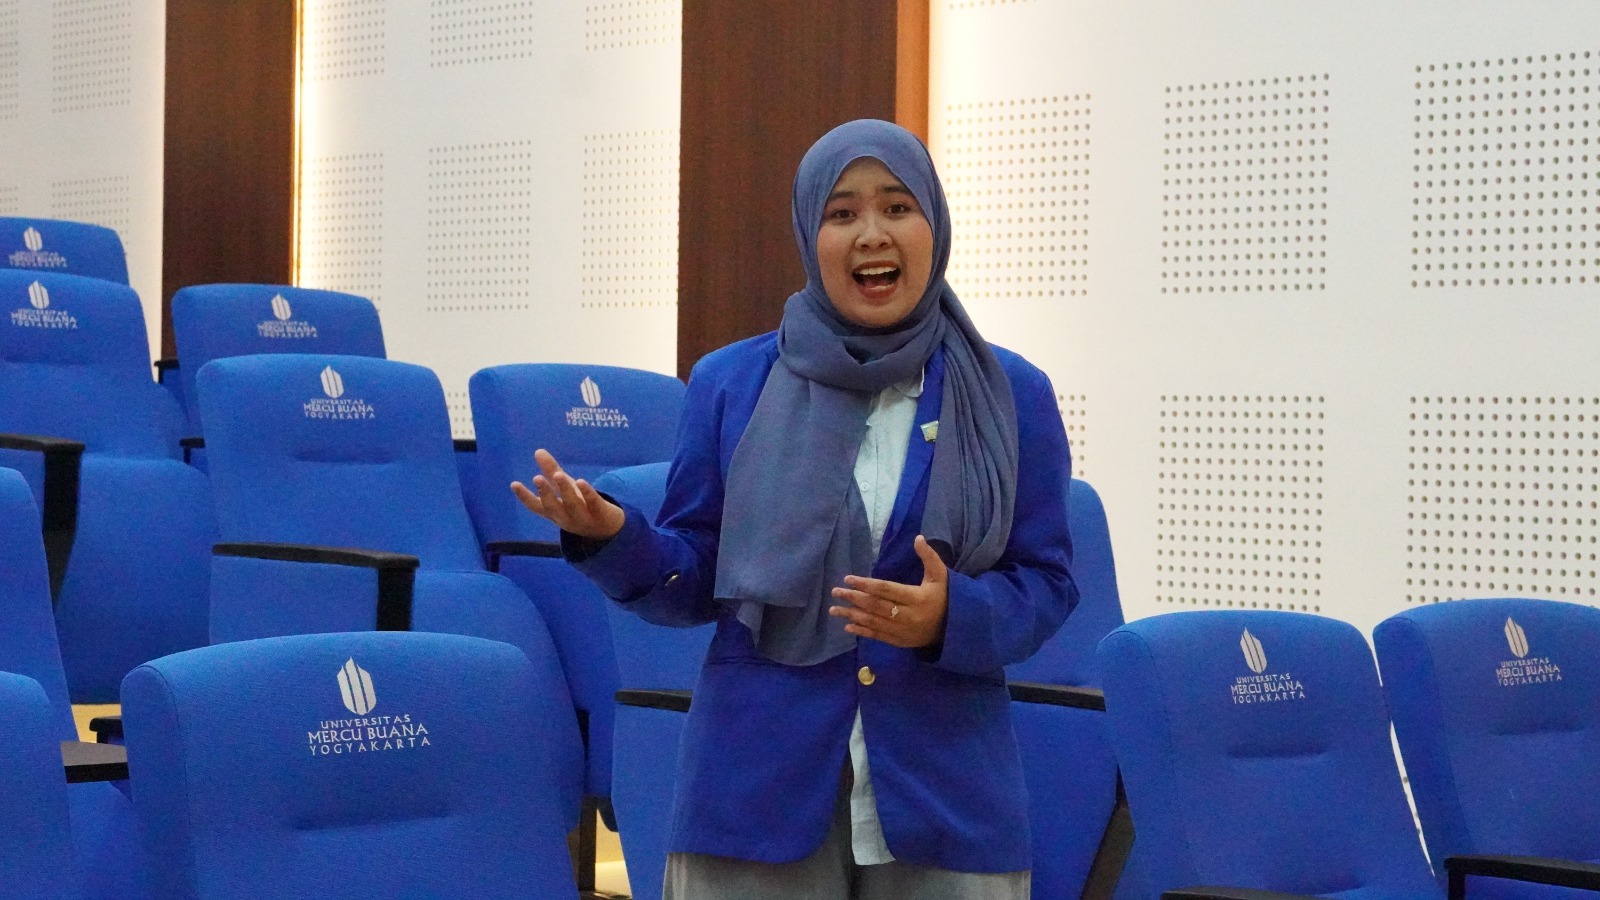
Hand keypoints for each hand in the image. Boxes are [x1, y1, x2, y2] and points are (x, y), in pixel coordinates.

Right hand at [510, 448, 624, 540]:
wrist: (608, 528)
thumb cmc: (581, 505)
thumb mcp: (565, 489)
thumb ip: (551, 471)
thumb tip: (538, 450)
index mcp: (555, 512)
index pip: (536, 506)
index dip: (524, 496)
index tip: (514, 483)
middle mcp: (566, 517)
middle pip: (553, 507)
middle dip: (545, 493)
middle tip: (537, 478)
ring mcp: (583, 517)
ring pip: (572, 505)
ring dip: (565, 490)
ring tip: (558, 474)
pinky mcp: (600, 513)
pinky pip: (593, 503)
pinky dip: (587, 493)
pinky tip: (581, 481)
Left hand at [828, 535, 948, 648]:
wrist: (955, 629)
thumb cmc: (945, 598)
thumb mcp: (941, 575)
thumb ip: (929, 557)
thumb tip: (918, 537)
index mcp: (917, 598)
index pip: (886, 590)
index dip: (866, 584)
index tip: (848, 578)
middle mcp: (907, 616)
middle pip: (875, 606)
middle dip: (853, 599)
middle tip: (835, 592)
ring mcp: (903, 631)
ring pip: (873, 623)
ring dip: (852, 616)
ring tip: (833, 610)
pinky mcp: (900, 641)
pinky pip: (878, 636)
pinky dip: (862, 632)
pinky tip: (847, 626)